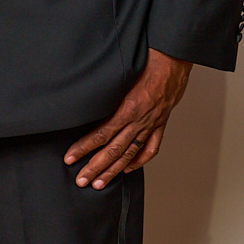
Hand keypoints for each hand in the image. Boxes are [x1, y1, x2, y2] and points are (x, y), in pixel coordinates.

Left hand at [64, 49, 191, 188]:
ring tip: (99, 183)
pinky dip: (139, 160)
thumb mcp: (121, 75)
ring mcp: (151, 124)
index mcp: (128, 108)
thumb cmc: (147, 61)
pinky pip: (150, 147)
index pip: (101, 134)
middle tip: (81, 180)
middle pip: (114, 150)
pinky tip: (128, 169)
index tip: (70, 158)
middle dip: (95, 167)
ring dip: (114, 170)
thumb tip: (84, 104)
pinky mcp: (160, 124)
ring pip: (130, 153)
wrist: (173, 60)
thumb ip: (106, 94)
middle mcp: (139, 120)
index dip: (84, 148)